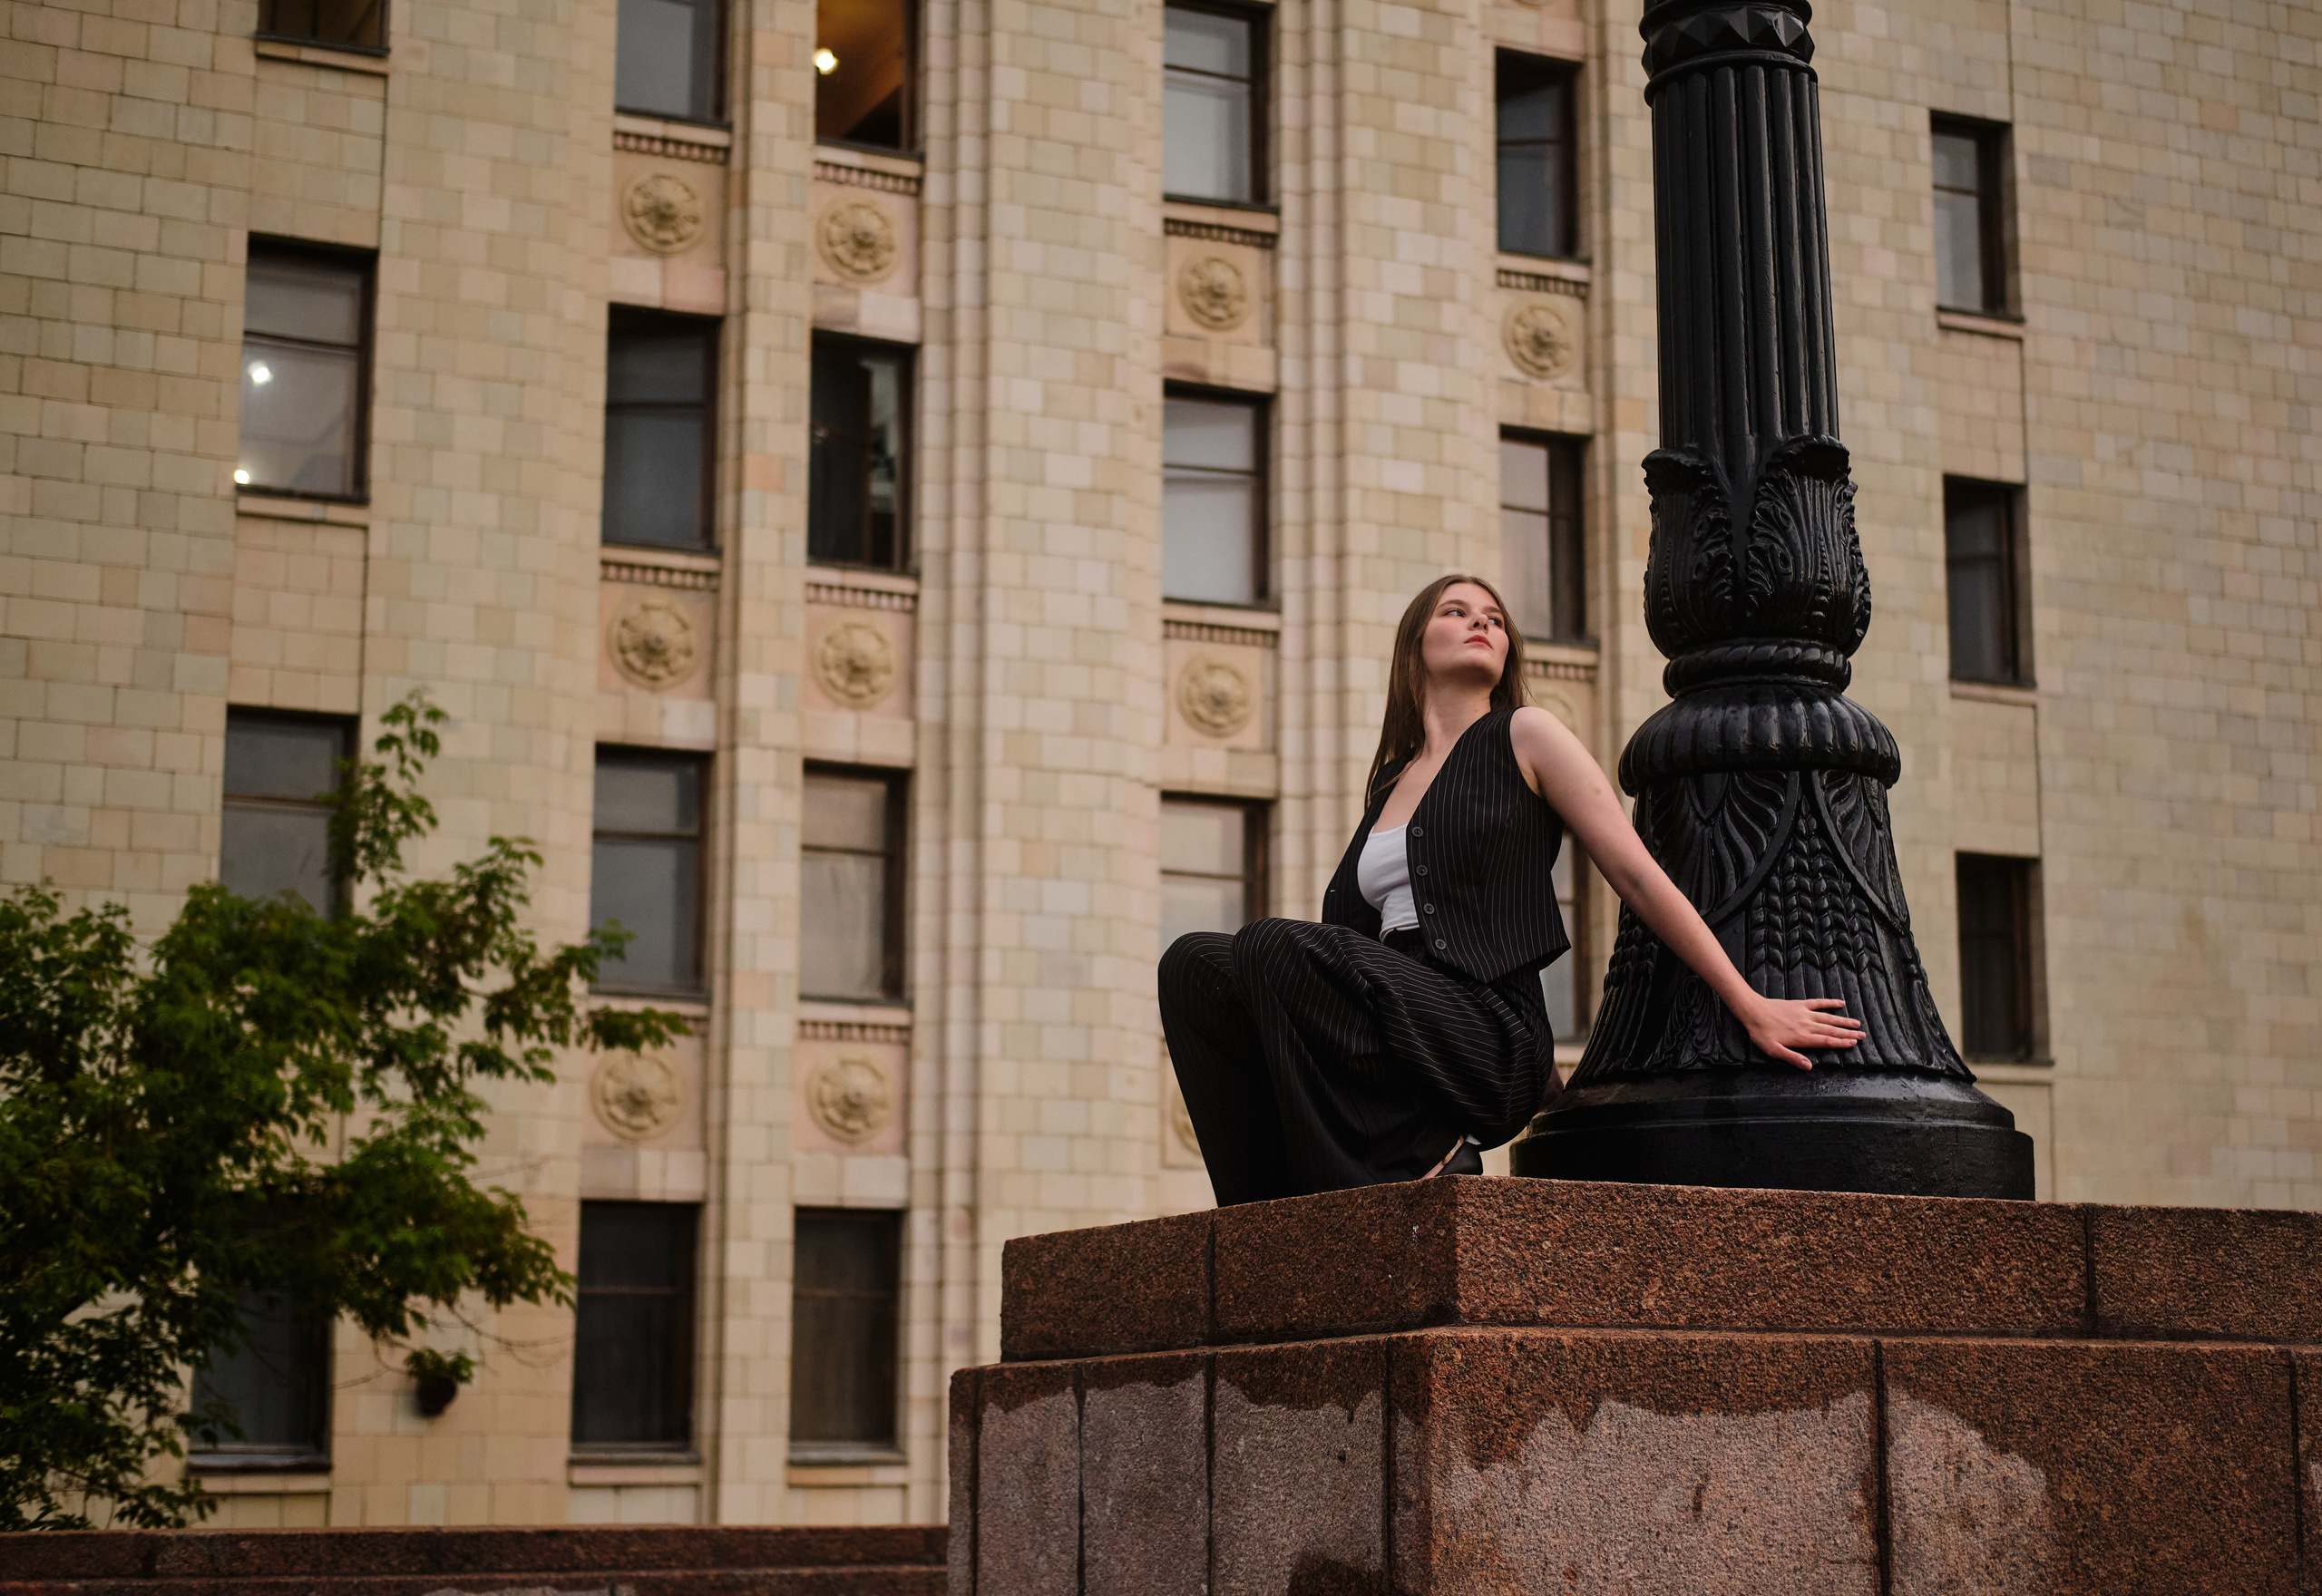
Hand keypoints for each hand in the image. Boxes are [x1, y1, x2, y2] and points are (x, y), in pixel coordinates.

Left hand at [1742, 996, 1863, 1069]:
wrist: (1753, 1011)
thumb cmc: (1761, 1033)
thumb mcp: (1774, 1050)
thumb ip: (1793, 1058)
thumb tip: (1809, 1067)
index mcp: (1802, 1038)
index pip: (1827, 1041)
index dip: (1842, 1042)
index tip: (1854, 1043)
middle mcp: (1807, 1025)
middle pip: (1831, 1030)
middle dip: (1848, 1033)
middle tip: (1862, 1035)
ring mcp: (1804, 1013)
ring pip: (1828, 1017)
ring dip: (1843, 1021)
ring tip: (1857, 1024)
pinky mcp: (1800, 1004)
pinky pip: (1818, 1003)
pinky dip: (1830, 1003)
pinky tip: (1840, 1003)